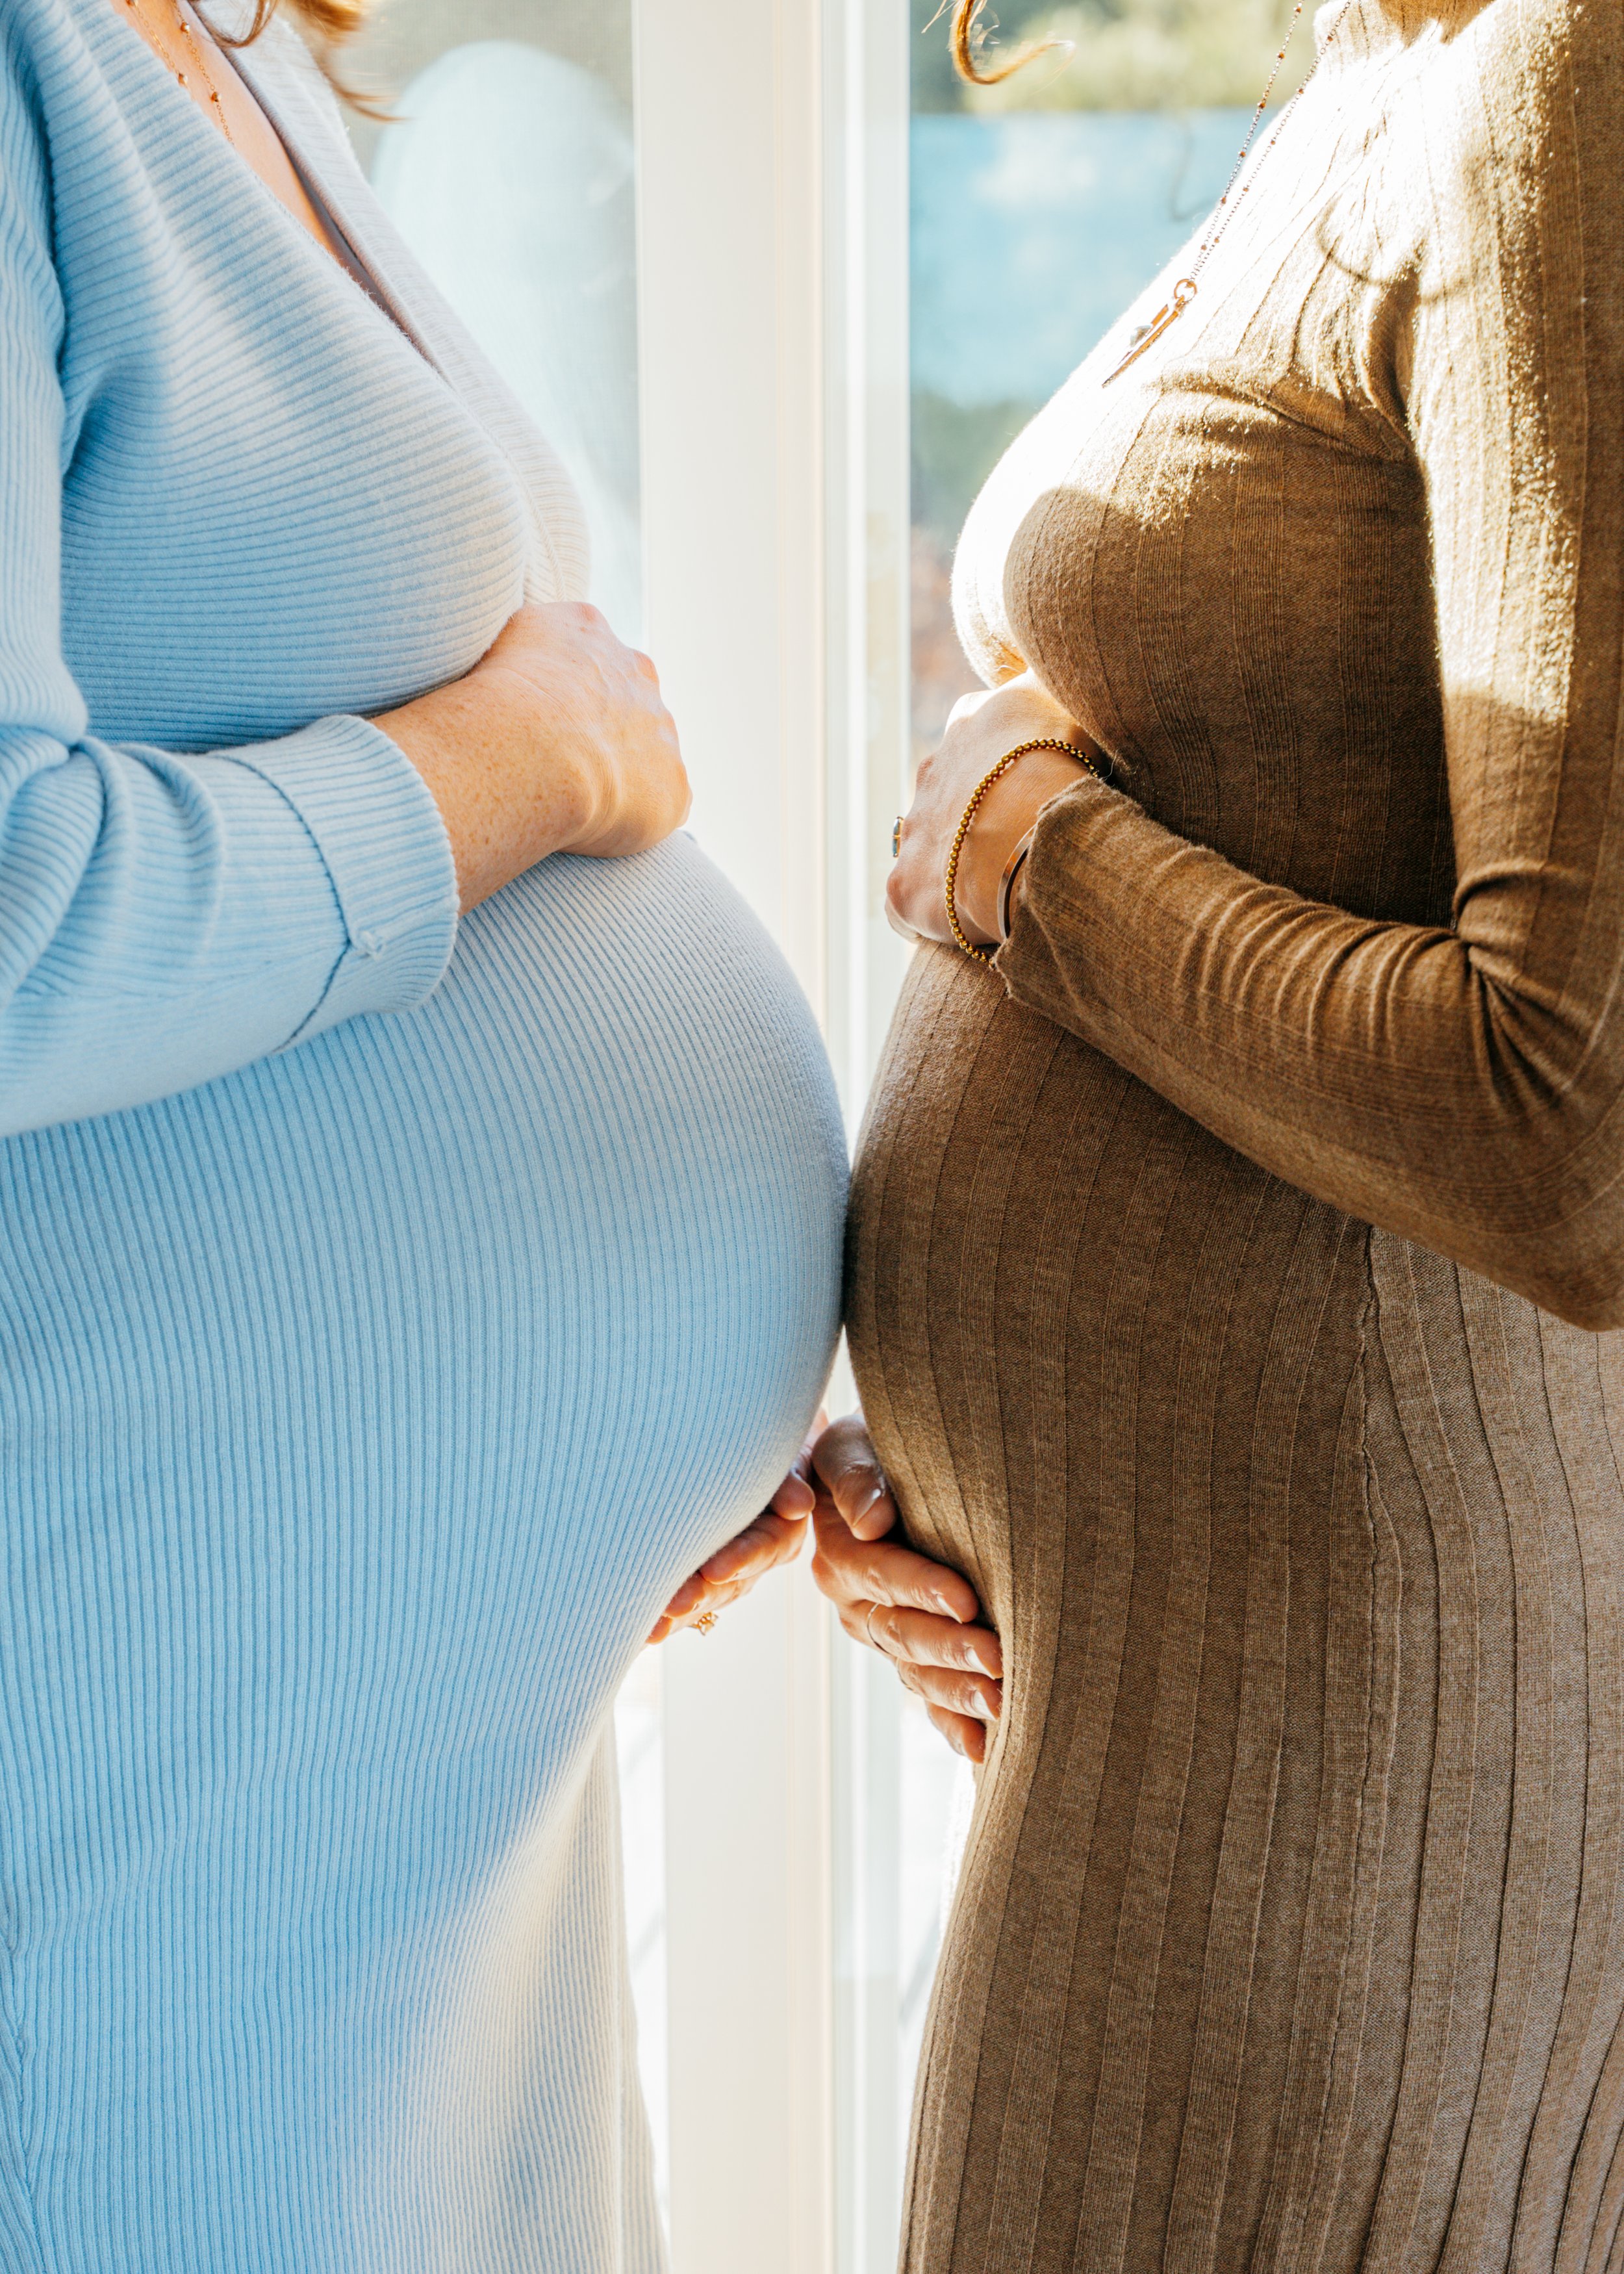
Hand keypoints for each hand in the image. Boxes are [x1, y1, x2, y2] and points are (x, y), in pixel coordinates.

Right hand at [375, 603, 691, 912]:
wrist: (530, 750)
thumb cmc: (477, 704)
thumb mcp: (462, 651)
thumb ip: (476, 658)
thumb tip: (429, 669)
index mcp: (585, 628)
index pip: (576, 654)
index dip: (552, 691)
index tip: (526, 724)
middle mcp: (635, 670)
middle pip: (621, 698)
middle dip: (596, 729)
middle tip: (552, 768)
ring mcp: (661, 729)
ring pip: (645, 752)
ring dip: (617, 776)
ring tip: (572, 806)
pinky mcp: (674, 786)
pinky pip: (658, 805)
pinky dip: (631, 822)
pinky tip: (593, 836)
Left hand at [647, 1420, 823, 1643]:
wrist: (752, 1454)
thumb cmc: (770, 1450)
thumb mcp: (787, 1456)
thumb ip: (790, 1476)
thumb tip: (798, 1505)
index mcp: (781, 1532)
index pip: (764, 1546)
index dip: (741, 1558)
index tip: (715, 1570)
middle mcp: (753, 1560)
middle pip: (729, 1583)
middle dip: (700, 1594)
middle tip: (672, 1605)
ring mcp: (724, 1573)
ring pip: (702, 1598)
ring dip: (675, 1614)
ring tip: (648, 1629)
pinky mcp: (696, 1579)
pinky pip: (679, 1603)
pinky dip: (659, 1614)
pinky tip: (636, 1629)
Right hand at [808, 1413, 1003, 1763]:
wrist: (877, 1471)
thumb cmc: (872, 1448)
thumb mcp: (851, 1445)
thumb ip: (856, 1475)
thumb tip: (871, 1519)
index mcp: (840, 1553)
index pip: (881, 1573)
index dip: (921, 1586)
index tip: (965, 1598)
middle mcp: (855, 1605)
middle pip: (902, 1632)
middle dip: (951, 1647)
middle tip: (998, 1659)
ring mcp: (881, 1638)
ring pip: (917, 1672)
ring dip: (959, 1690)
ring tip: (1004, 1704)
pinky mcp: (906, 1659)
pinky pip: (925, 1699)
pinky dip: (952, 1725)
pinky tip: (983, 1751)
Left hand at [889, 672, 1097, 947]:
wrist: (1028, 833)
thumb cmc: (1058, 761)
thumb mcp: (1065, 694)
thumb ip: (1051, 677)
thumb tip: (1046, 659)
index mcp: (971, 722)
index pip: (984, 733)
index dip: (1013, 760)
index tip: (1041, 783)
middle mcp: (932, 770)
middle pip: (955, 790)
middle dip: (981, 812)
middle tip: (1024, 839)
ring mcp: (913, 828)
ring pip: (931, 844)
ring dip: (956, 862)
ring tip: (998, 884)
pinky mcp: (903, 885)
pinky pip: (907, 904)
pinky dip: (929, 914)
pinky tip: (961, 923)